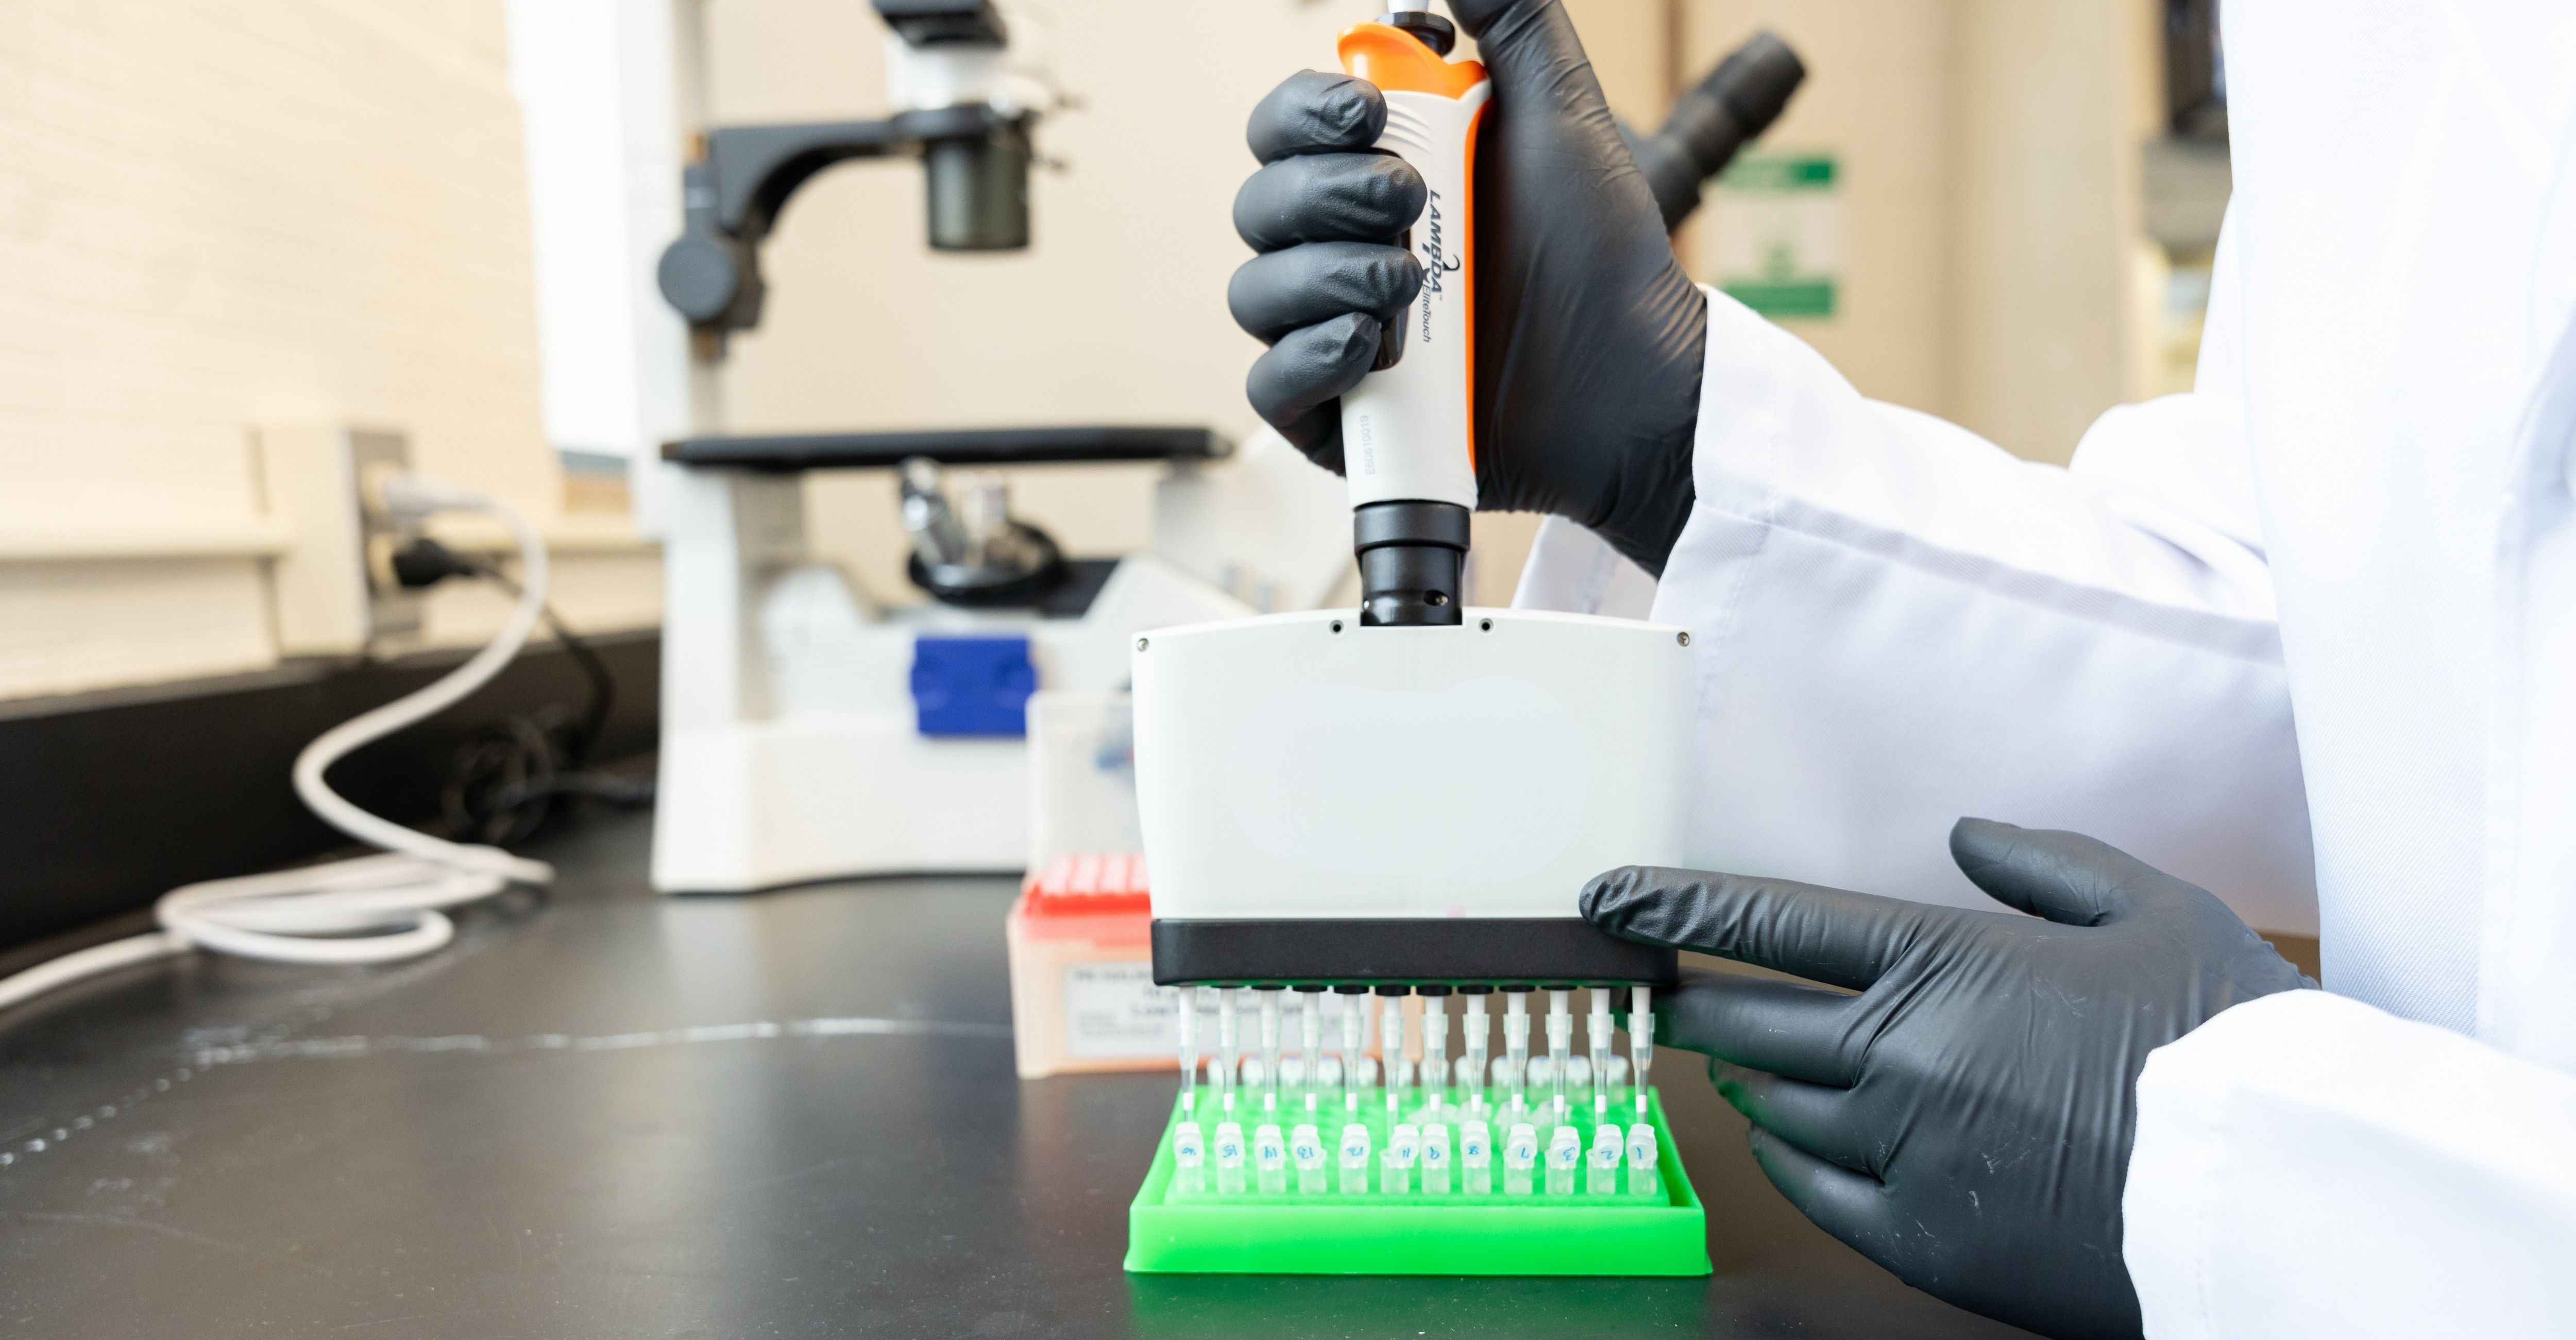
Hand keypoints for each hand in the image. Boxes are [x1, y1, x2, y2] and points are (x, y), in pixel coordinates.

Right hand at [1227, 0, 1706, 573]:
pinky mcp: (1338, 415)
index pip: (1283, 127)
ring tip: (1409, 283)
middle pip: (1259, 205)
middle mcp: (1342, 249)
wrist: (1629, 377)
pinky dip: (1310, 358)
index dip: (1306, 112)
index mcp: (1376, 171)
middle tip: (1410, 201)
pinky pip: (1270, 385)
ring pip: (1257, 293)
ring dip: (1328, 276)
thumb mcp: (1562, 114)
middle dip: (1328, 195)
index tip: (1369, 113)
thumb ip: (1511, 19)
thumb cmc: (1598, 253)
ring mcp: (1333, 332)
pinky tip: (1369, 347)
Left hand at [1581, 819, 2315, 1339]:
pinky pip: (1819, 1193)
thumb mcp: (2149, 910)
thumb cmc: (2226, 1038)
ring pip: (1779, 1107)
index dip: (1675, 909)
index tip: (1605, 900)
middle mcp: (1905, 1056)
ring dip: (1742, 1078)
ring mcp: (1909, 1152)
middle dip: (1684, 1002)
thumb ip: (2046, 863)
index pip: (1770, 925)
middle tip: (1645, 993)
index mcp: (1947, 964)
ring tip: (1722, 1058)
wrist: (2282, 1186)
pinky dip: (1786, 1159)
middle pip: (1748, 1023)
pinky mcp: (1929, 1239)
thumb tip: (1964, 836)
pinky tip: (1777, 1141)